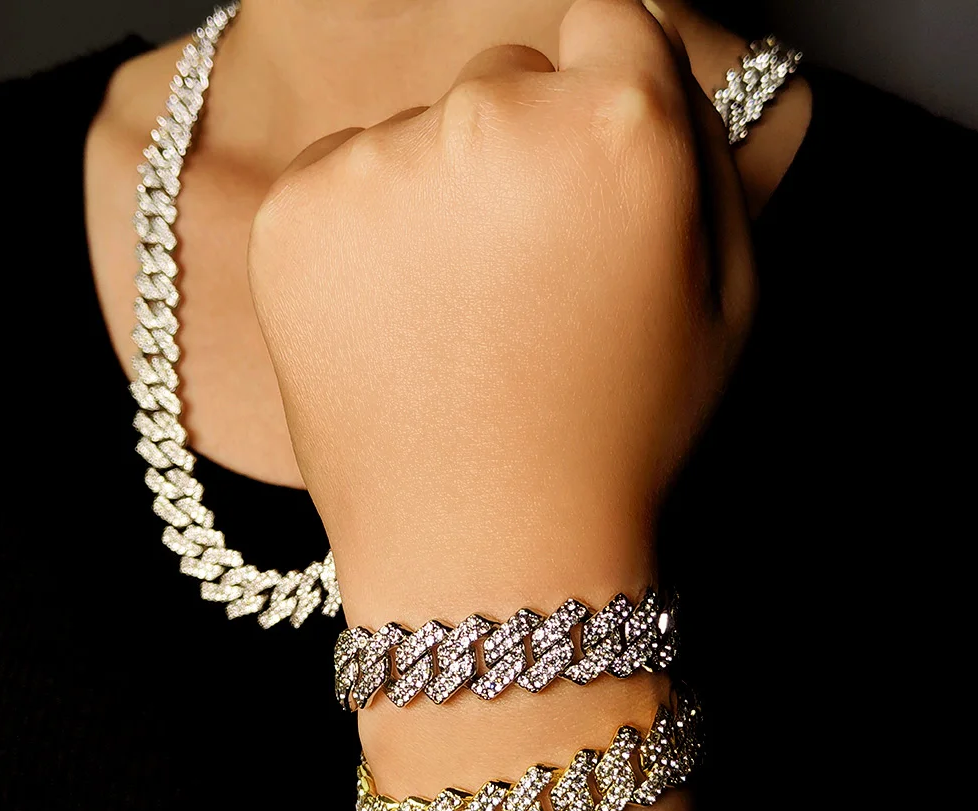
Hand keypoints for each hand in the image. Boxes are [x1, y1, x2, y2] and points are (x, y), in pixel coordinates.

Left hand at [248, 0, 754, 627]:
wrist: (486, 546)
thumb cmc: (615, 435)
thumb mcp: (727, 299)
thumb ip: (699, 154)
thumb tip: (651, 70)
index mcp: (619, 128)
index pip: (606, 23)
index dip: (598, 98)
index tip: (580, 172)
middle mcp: (493, 119)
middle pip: (503, 80)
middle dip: (517, 153)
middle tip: (518, 274)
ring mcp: (381, 162)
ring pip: (415, 132)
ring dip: (433, 196)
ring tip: (452, 317)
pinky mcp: (297, 213)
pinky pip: (339, 177)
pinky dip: (361, 232)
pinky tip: (392, 322)